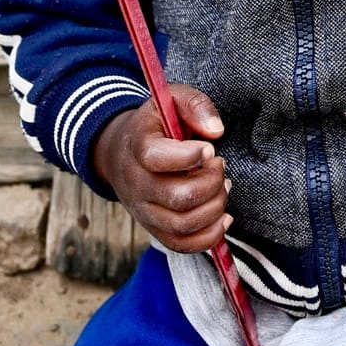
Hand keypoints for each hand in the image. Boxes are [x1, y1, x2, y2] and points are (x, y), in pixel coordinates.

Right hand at [90, 82, 231, 252]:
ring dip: (215, 206)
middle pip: (179, 197)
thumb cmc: (156, 126)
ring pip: (183, 224)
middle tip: (217, 166)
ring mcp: (144, 210)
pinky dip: (209, 237)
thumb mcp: (171, 100)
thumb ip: (195, 105)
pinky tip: (223, 217)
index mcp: (138, 148)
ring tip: (221, 186)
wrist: (123, 152)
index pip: (157, 158)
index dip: (190, 156)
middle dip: (212, 182)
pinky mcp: (154, 228)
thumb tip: (216, 131)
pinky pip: (181, 244)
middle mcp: (137, 184)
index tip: (209, 149)